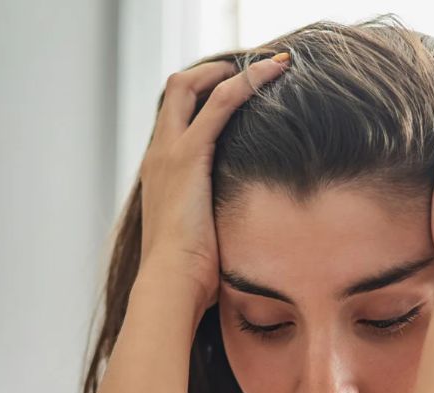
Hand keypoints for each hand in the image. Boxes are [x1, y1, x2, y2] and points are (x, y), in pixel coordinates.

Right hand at [136, 54, 289, 308]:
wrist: (171, 286)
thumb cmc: (189, 279)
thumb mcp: (203, 242)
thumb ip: (217, 226)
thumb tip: (246, 239)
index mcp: (160, 174)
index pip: (176, 118)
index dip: (203, 98)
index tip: (236, 91)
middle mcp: (159, 156)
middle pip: (177, 89)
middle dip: (213, 71)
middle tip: (252, 68)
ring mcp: (169, 153)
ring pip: (191, 86)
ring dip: (233, 70)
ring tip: (272, 65)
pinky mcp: (188, 156)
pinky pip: (219, 104)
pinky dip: (247, 83)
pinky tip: (275, 74)